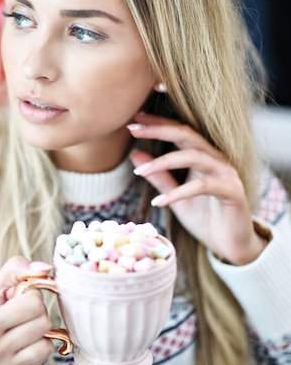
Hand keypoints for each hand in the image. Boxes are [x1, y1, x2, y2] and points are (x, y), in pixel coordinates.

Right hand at [0, 256, 53, 364]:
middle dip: (36, 310)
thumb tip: (46, 269)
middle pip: (43, 322)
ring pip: (46, 341)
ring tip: (20, 325)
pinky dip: (38, 343)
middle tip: (18, 310)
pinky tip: (22, 339)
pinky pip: (43, 355)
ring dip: (38, 329)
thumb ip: (17, 269)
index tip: (17, 295)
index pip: (33, 304)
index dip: (30, 293)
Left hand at [127, 112, 265, 264]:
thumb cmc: (204, 218)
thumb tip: (134, 154)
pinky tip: (158, 202)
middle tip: (133, 129)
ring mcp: (226, 174)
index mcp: (203, 156)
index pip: (179, 132)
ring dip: (163, 162)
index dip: (157, 124)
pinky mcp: (232, 192)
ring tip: (138, 171)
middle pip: (187, 135)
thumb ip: (158, 176)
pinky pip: (202, 186)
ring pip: (194, 156)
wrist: (230, 245)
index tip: (133, 120)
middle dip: (158, 130)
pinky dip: (178, 193)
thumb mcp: (174, 196)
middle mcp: (216, 159)